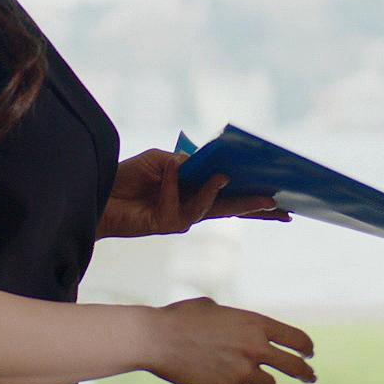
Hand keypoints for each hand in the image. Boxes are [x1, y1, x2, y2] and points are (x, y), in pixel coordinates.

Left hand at [99, 149, 291, 238]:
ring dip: (223, 194)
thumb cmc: (130, 175)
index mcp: (196, 189)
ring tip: (231, 178)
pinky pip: (186, 208)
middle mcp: (193, 205)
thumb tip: (211, 172)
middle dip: (257, 208)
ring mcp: (183, 216)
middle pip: (233, 208)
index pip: (231, 193)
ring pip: (213, 209)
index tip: (280, 194)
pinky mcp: (169, 223)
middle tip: (283, 207)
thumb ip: (188, 164)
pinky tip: (173, 173)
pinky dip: (180, 189)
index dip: (254, 195)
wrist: (100, 193)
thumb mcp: (162, 159)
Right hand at [145, 296, 315, 383]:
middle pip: (293, 366)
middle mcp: (255, 348)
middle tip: (311, 376)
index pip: (296, 338)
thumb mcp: (216, 310)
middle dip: (305, 373)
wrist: (158, 339)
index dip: (306, 347)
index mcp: (255, 324)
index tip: (309, 353)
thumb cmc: (183, 317)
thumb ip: (236, 322)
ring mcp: (242, 371)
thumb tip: (241, 332)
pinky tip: (234, 382)